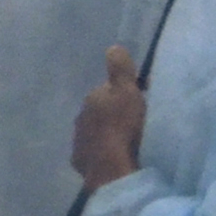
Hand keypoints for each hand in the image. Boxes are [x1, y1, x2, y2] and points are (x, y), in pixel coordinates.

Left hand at [70, 46, 144, 187]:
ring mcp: (78, 141)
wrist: (110, 167)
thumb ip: (120, 70)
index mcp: (92, 98)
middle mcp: (80, 117)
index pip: (107, 91)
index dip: (122, 94)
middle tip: (132, 124)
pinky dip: (100, 154)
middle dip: (111, 115)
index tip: (137, 101)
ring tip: (124, 143)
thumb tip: (112, 47)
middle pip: (99, 112)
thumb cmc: (122, 126)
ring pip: (94, 133)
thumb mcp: (127, 92)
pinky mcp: (80, 162)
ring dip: (105, 135)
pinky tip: (113, 159)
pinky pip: (92, 154)